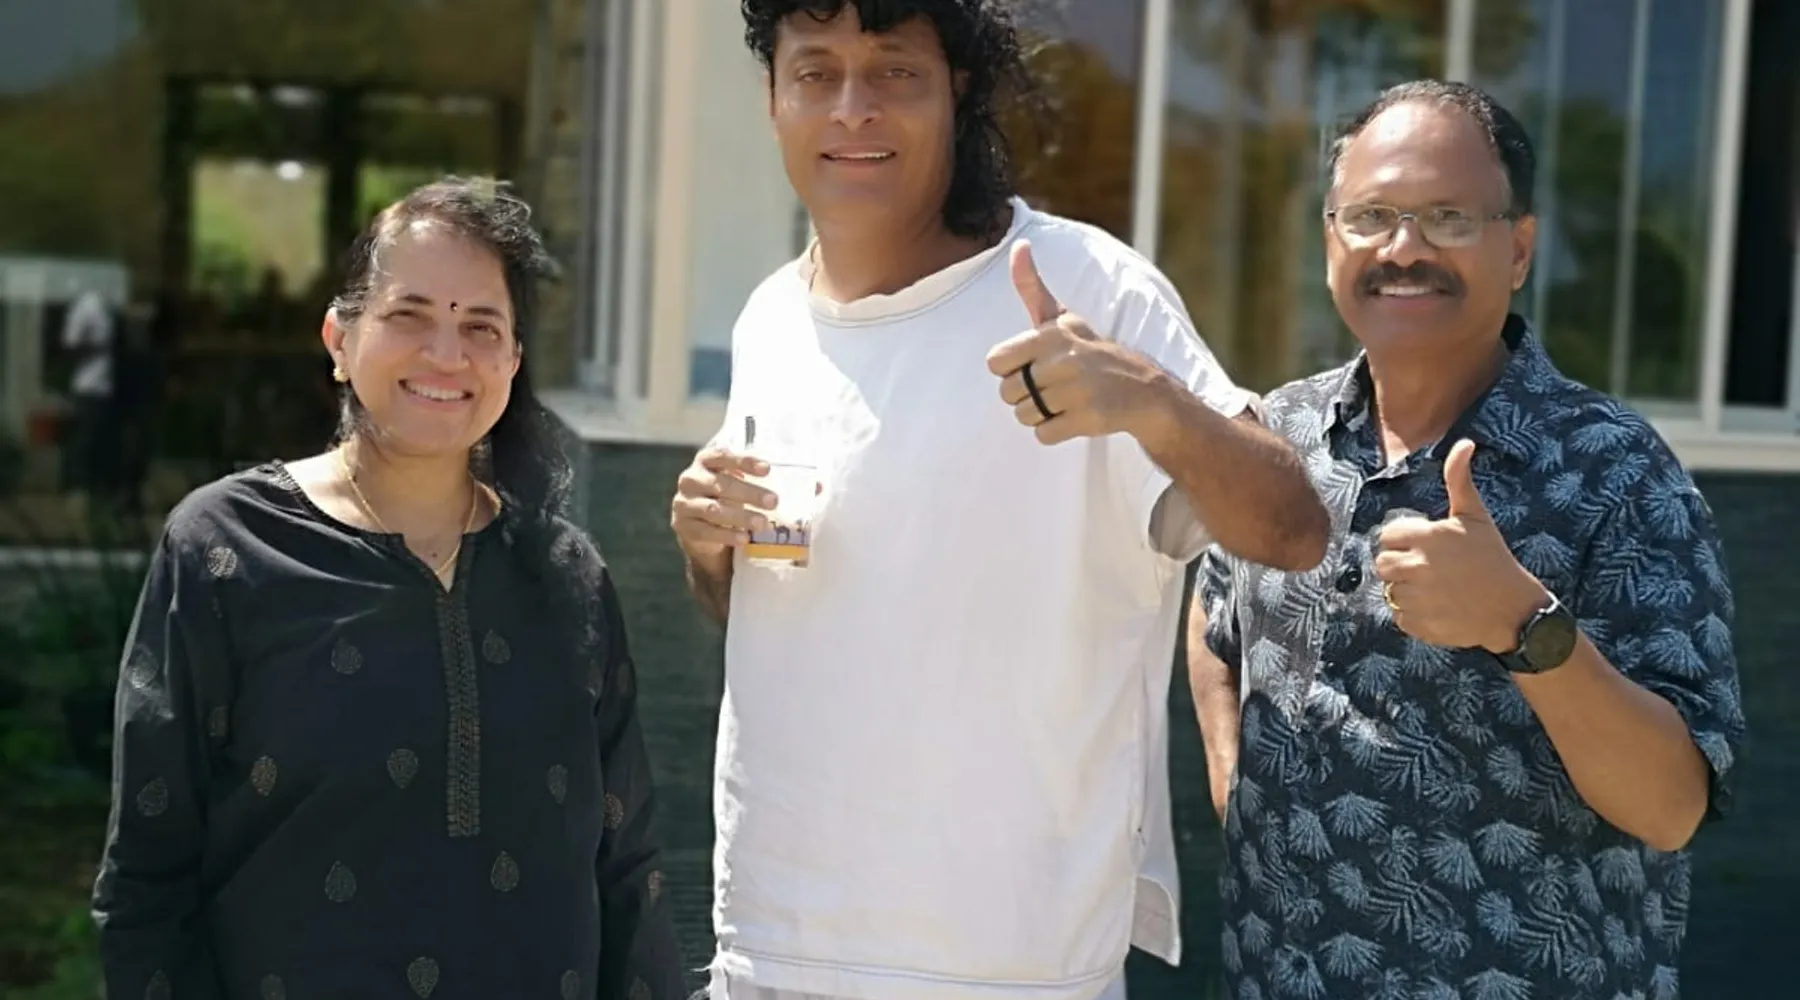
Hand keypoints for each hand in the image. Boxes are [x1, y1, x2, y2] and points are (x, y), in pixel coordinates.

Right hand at [670, 446, 773, 566]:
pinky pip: (707, 531)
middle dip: (750, 493)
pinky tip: (744, 538)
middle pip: (721, 485)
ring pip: (714, 509)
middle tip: (774, 502)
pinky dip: (727, 536)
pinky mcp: (683, 527)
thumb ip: (755, 478)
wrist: (699, 527)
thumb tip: (800, 482)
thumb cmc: (725, 497)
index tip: (767, 470)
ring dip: (741, 517)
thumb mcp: (736, 483)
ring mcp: (684, 504)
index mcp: (704, 461)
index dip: (744, 461)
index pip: (723, 456)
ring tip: (763, 523)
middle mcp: (690, 480)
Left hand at [986, 240, 1170, 445]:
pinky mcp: (1086, 419)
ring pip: (1023, 416)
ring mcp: (1075, 391)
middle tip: (1053, 386)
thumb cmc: (1091, 351)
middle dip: (1024, 394)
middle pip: (1006, 393)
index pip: (995, 362)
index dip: (1010, 368)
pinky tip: (1074, 416)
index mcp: (1050, 335)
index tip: (1033, 364)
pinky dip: (1054, 431)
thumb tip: (1018, 245)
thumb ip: (1032, 288)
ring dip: (1040, 414)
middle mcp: (1062, 360)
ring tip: (1064, 400)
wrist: (1144, 389)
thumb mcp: (1063, 318)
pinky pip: (1043, 435)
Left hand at [1373, 439, 1549, 652]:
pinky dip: (1414, 615)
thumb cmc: (1493, 557)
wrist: (1513, 608)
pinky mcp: (1419, 624)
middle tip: (1428, 569)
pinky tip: (1438, 607)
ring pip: (1390, 590)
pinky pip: (1399, 616)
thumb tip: (1464, 443)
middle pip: (1383, 563)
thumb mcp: (1475, 516)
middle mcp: (1417, 566)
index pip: (1387, 535)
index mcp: (1427, 537)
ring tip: (1436, 588)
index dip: (1404, 540)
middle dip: (1400, 564)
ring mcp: (1417, 597)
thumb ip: (1459, 480)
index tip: (1426, 546)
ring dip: (1407, 590)